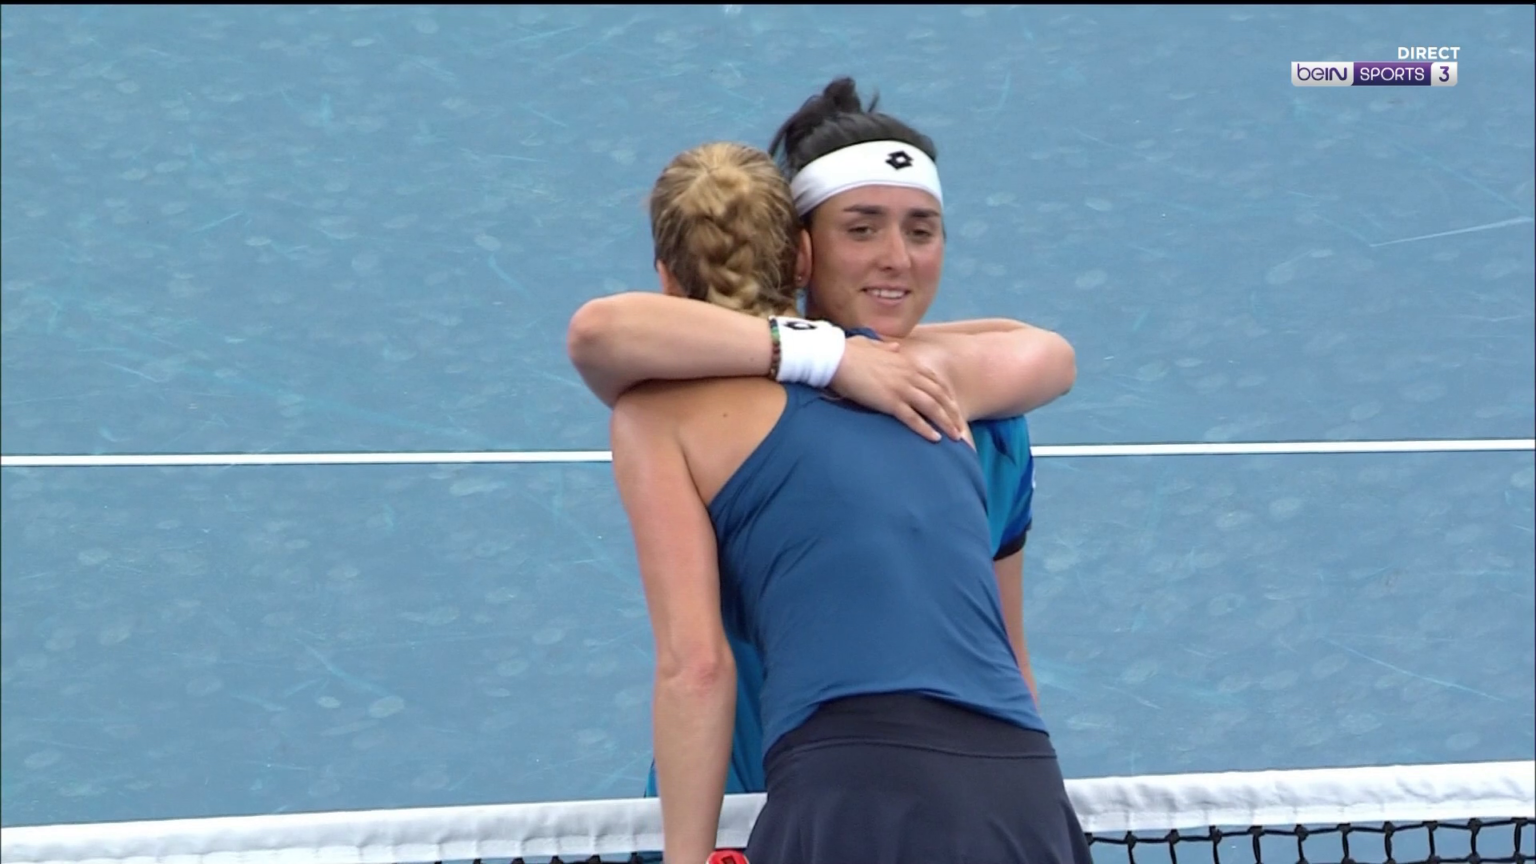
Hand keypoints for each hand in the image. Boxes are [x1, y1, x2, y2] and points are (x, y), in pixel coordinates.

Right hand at [828, 336, 964, 441]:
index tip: (952, 407)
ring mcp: (901, 388)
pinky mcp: (890, 401)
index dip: (946, 395)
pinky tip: (935, 439)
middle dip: (952, 412)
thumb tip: (894, 348)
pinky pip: (913, 418)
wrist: (835, 358)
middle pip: (939, 395)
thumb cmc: (848, 351)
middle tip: (960, 426)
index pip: (934, 380)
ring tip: (955, 436)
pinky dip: (926, 429)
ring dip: (946, 423)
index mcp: (906, 362)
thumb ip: (885, 348)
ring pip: (932, 408)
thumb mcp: (871, 345)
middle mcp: (908, 375)